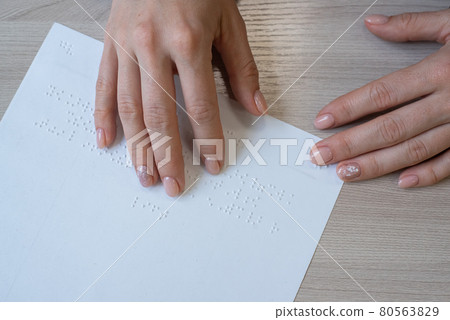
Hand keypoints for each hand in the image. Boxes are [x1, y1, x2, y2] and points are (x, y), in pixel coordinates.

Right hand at [94, 0, 267, 195]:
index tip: (212, 165)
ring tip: (144, 174)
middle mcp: (153, 47)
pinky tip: (106, 141)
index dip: (208, 141)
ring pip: (129, 107)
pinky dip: (104, 116)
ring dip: (137, 147)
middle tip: (172, 185)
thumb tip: (255, 106)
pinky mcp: (110, 43)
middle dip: (167, 156)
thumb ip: (242, 67)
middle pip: (160, 115)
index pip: (201, 106)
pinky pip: (103, 85)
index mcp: (188, 43)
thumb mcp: (230, 21)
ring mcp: (127, 46)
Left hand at [311, 9, 449, 187]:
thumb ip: (412, 25)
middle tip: (320, 156)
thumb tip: (373, 24)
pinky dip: (427, 174)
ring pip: (414, 149)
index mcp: (439, 70)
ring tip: (345, 172)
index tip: (323, 120)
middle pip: (390, 127)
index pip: (383, 94)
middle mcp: (449, 100)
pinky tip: (401, 181)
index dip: (349, 108)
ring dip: (376, 164)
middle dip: (350, 144)